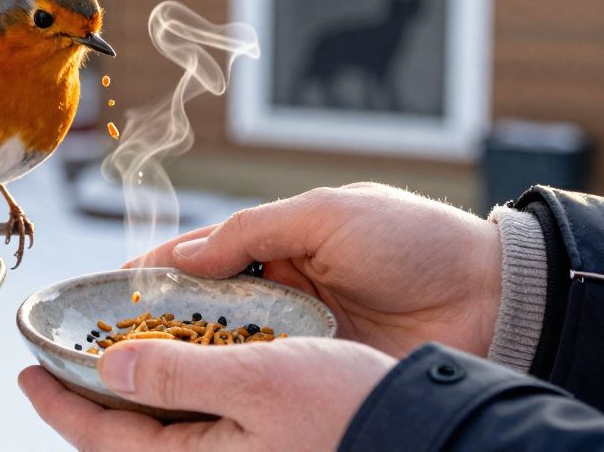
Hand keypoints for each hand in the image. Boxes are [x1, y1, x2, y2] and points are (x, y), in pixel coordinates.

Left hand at [19, 336, 394, 450]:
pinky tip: (171, 374)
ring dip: (128, 402)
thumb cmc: (349, 411)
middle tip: (54, 370)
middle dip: (86, 407)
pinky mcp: (263, 447)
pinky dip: (171, 401)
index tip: (25, 375)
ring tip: (104, 366)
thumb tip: (110, 370)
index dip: (59, 406)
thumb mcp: (256, 380)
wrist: (427, 435)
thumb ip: (177, 376)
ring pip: (161, 436)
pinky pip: (196, 430)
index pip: (105, 439)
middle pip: (127, 442)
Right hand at [128, 183, 501, 357]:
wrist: (491, 295)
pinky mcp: (321, 371)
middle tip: (113, 340)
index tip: (112, 290)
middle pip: (203, 307)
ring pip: (227, 346)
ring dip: (187, 355)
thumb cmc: (414, 239)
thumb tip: (188, 253)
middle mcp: (281, 289)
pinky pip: (266, 376)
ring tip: (141, 369)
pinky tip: (198, 389)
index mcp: (279, 242)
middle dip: (158, 322)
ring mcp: (299, 333)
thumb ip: (254, 229)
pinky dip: (232, 381)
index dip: (154, 271)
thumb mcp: (327, 214)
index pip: (201, 256)